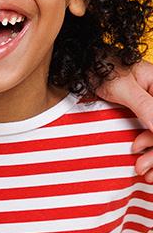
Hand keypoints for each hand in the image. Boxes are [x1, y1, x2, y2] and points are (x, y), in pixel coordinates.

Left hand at [97, 62, 152, 176]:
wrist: (87, 63)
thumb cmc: (104, 68)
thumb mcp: (123, 87)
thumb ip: (145, 106)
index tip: (147, 152)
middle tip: (141, 168)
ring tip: (141, 170)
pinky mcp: (146, 115)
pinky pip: (152, 134)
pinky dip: (150, 150)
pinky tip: (142, 161)